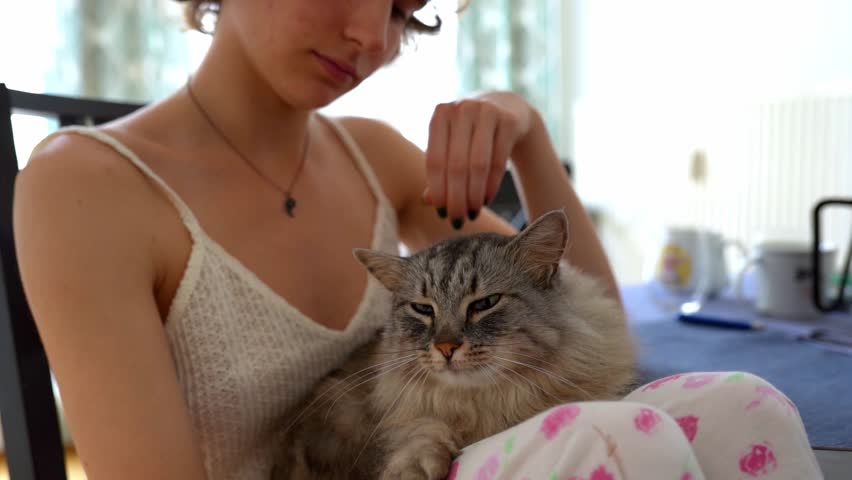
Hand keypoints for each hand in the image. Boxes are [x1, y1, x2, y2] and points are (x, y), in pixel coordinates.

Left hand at [423, 91, 534, 227]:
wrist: (506, 108)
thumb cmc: (469, 133)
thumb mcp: (451, 145)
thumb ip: (438, 170)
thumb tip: (428, 202)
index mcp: (440, 115)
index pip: (434, 160)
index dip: (437, 189)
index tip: (441, 213)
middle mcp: (461, 110)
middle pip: (456, 165)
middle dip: (457, 197)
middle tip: (458, 219)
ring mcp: (487, 112)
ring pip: (478, 164)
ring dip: (474, 194)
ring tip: (472, 213)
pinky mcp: (509, 121)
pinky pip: (498, 160)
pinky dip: (491, 185)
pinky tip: (486, 199)